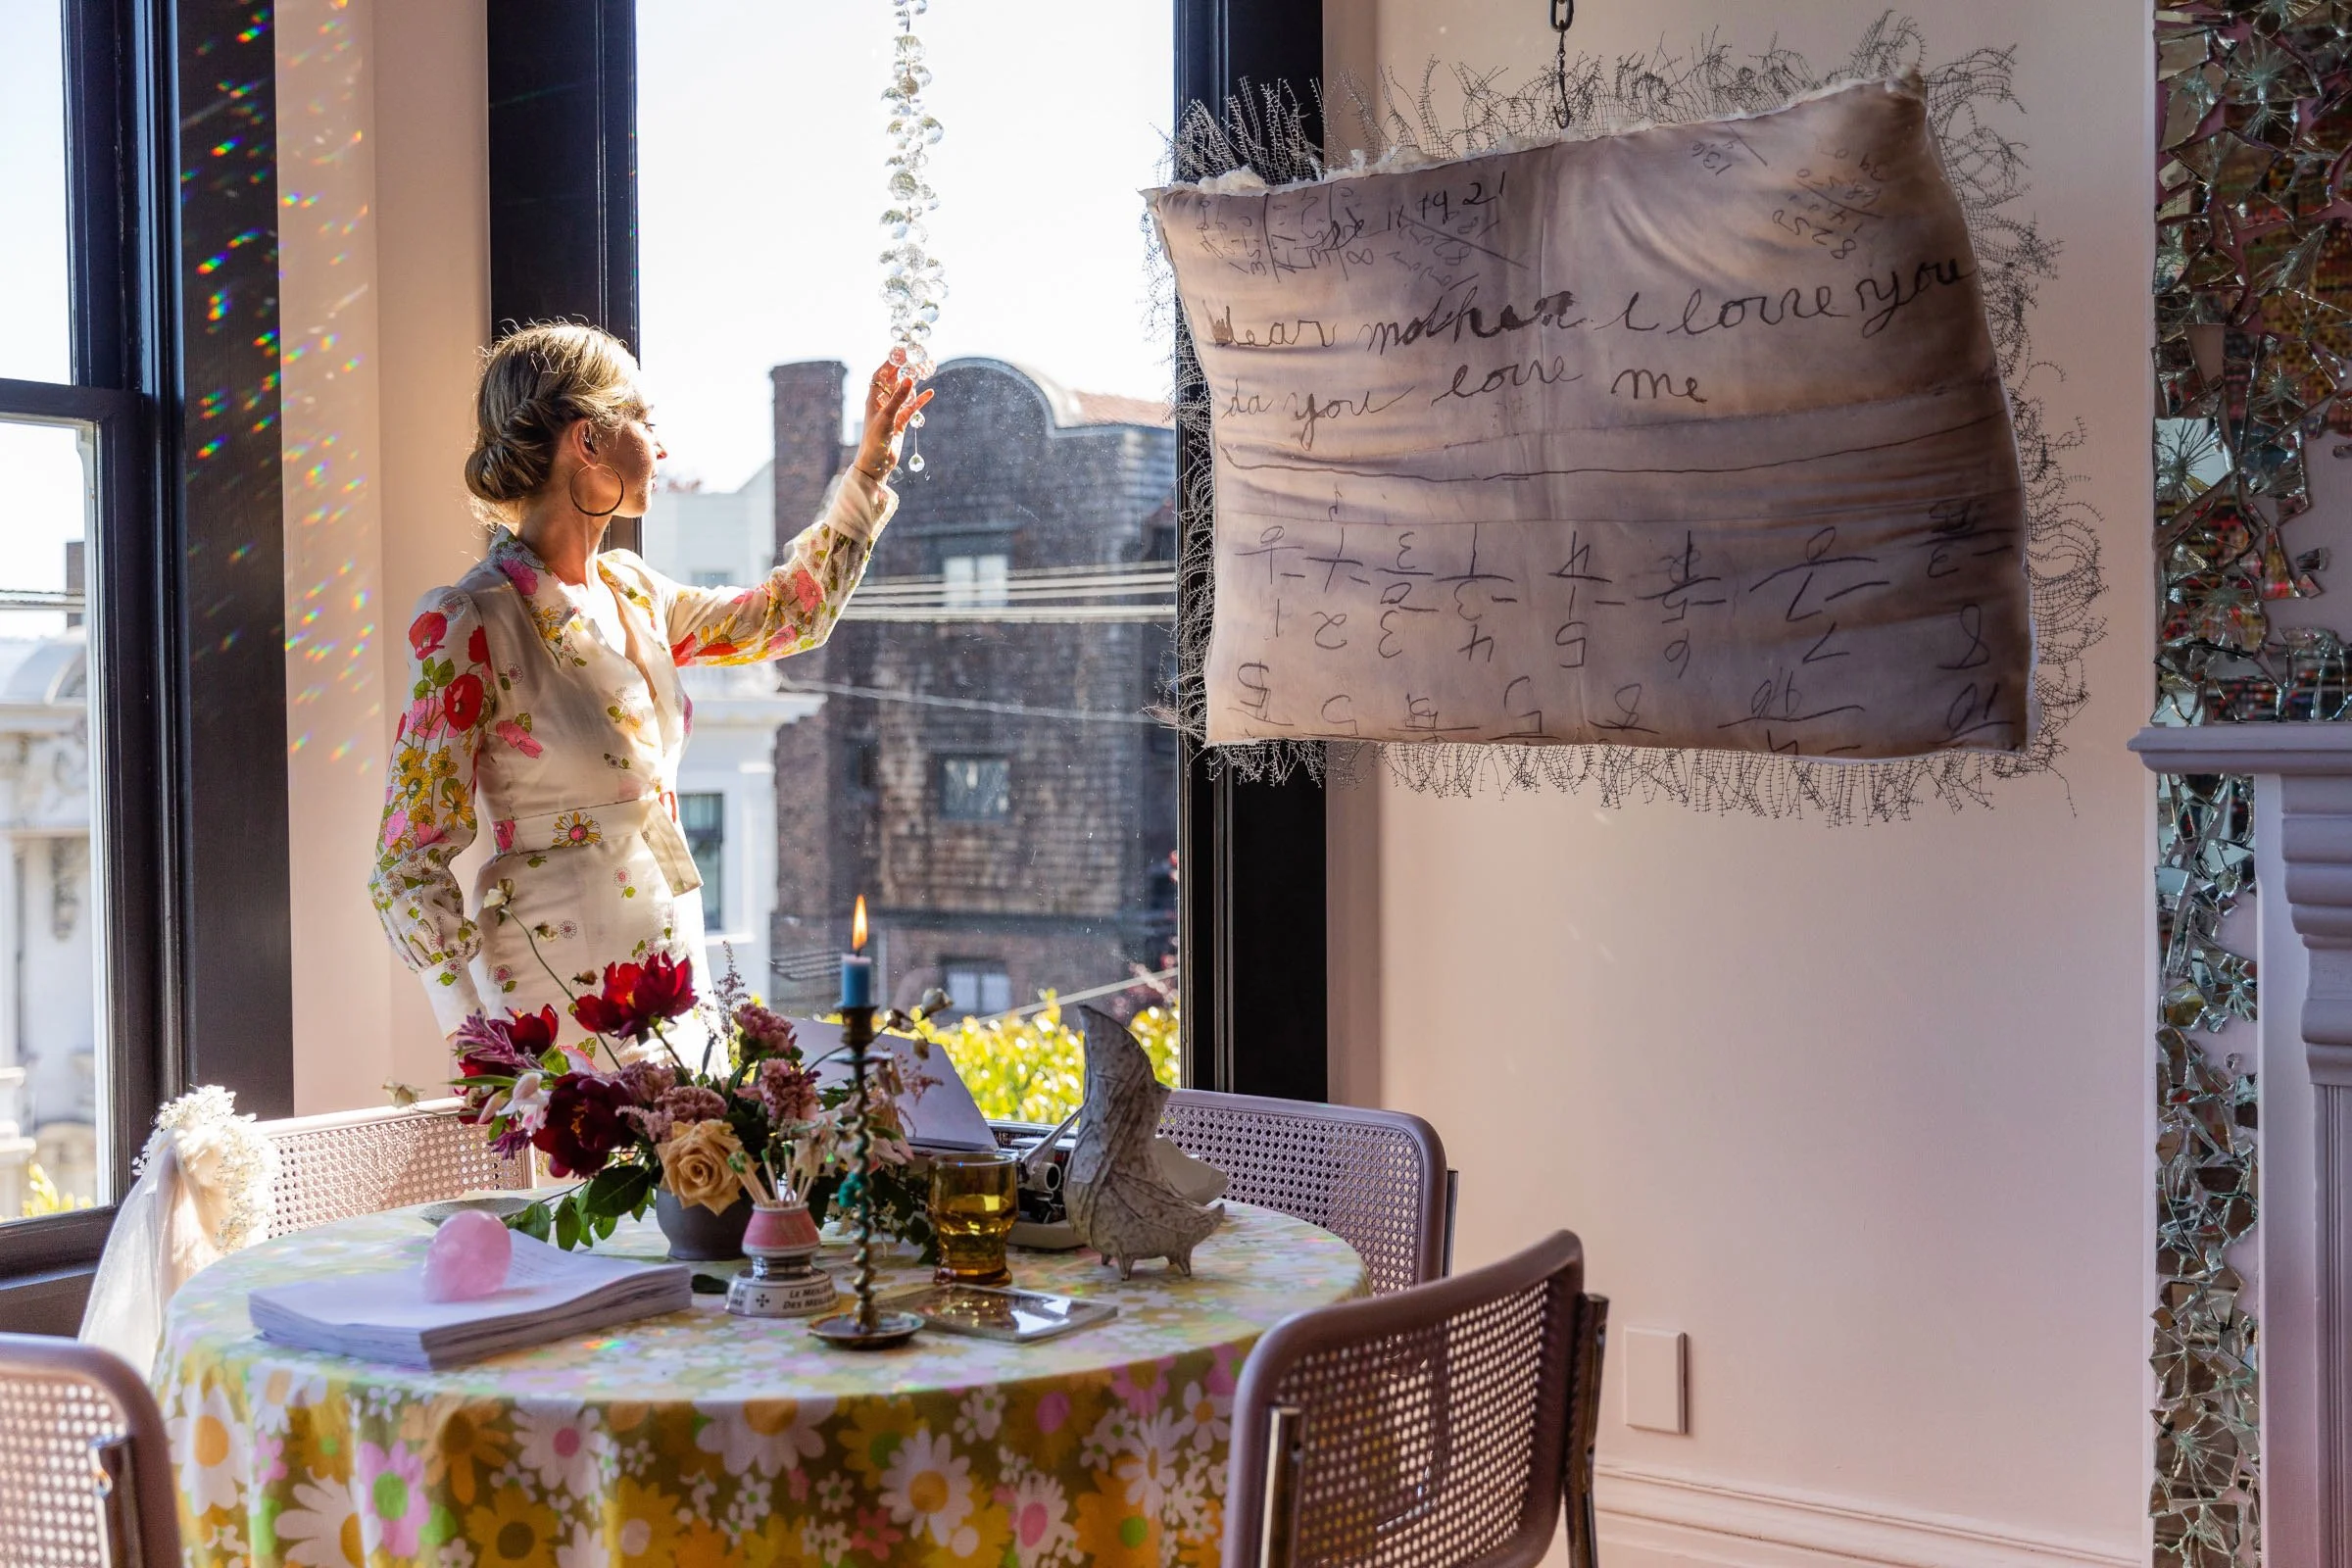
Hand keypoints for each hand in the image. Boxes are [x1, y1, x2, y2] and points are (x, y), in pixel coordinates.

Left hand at [854, 356, 933, 479]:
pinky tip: (930, 393)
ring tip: (924, 372)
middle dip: (904, 371)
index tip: (901, 353)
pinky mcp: (900, 422)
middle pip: (893, 381)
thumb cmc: (875, 440)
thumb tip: (909, 379)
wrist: (876, 464)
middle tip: (916, 360)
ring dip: (913, 384)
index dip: (890, 363)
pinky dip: (920, 400)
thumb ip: (899, 398)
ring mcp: (892, 412)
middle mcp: (882, 403)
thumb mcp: (887, 417)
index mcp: (873, 399)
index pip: (880, 375)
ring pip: (904, 393)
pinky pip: (912, 407)